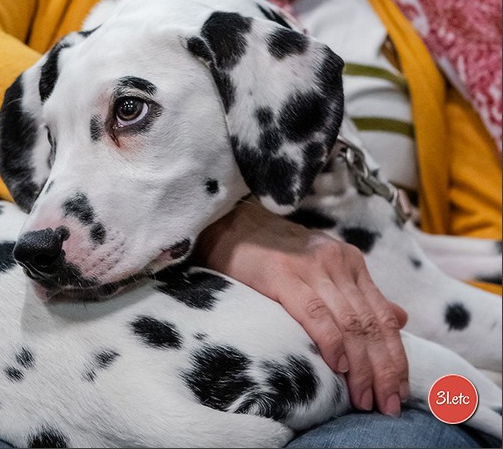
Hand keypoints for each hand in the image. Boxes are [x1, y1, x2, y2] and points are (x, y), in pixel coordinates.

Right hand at [195, 199, 408, 416]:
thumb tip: (401, 318)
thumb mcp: (324, 271)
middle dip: (383, 370)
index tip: (400, 393)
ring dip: (360, 367)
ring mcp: (310, 266)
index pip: (383, 317)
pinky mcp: (281, 274)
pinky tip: (337, 365)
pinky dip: (330, 341)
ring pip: (349, 323)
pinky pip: (315, 312)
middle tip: (387, 406)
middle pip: (370, 324)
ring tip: (364, 398)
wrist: (231, 227)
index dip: (396, 358)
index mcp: (350, 263)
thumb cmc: (275, 255)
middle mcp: (336, 262)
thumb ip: (360, 295)